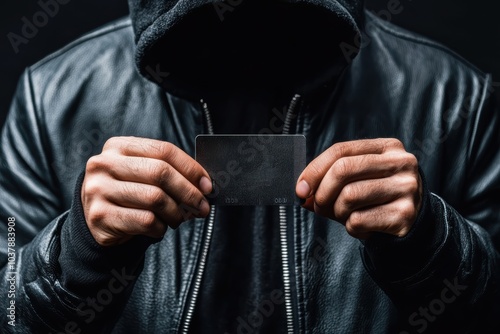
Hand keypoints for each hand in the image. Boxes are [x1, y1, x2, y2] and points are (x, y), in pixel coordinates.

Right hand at [81, 137, 212, 245]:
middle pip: (160, 172)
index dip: (191, 168)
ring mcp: (99, 189)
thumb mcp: (142, 174)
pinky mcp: (100, 215)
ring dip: (176, 212)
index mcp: (119, 146)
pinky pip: (145, 221)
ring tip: (179, 219)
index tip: (207, 185)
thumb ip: (168, 173)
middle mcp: (105, 164)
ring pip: (154, 198)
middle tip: (202, 207)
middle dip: (188, 192)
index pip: (164, 150)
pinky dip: (160, 227)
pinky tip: (160, 227)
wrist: (95, 218)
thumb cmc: (128, 193)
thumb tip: (204, 185)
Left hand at [295, 138, 421, 238]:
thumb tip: (301, 192)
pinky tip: (363, 227)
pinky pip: (358, 221)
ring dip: (337, 212)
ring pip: (349, 196)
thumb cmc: (378, 198)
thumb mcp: (358, 181)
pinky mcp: (404, 215)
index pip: (341, 150)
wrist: (415, 224)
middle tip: (317, 205)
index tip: (300, 188)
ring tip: (345, 216)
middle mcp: (401, 163)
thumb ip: (330, 181)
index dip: (314, 169)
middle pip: (343, 169)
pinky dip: (351, 228)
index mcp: (388, 147)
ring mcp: (406, 188)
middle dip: (321, 192)